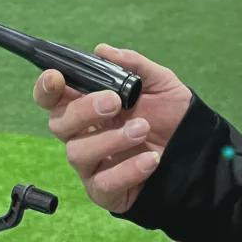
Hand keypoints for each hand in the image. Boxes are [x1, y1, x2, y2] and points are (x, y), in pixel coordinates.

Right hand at [33, 45, 191, 214]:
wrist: (195, 151)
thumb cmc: (170, 115)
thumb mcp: (160, 83)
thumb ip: (134, 65)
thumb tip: (103, 51)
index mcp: (87, 106)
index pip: (53, 97)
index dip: (46, 88)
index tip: (57, 77)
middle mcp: (82, 134)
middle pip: (58, 123)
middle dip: (83, 110)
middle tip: (115, 102)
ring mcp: (91, 164)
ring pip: (77, 153)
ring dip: (111, 139)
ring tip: (142, 130)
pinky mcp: (105, 190)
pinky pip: (103, 183)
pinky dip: (128, 170)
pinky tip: (151, 159)